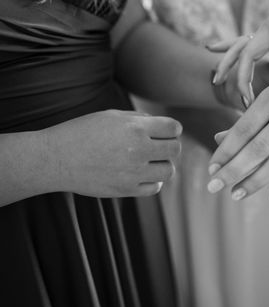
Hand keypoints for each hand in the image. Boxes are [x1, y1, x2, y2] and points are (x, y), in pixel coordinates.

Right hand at [45, 110, 181, 197]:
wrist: (56, 158)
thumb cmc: (82, 132)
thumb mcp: (111, 116)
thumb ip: (139, 119)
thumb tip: (161, 125)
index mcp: (135, 128)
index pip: (174, 128)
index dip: (172, 129)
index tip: (165, 131)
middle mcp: (138, 149)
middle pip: (175, 149)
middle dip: (170, 146)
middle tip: (159, 146)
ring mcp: (133, 171)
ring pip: (169, 170)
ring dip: (163, 165)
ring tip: (151, 161)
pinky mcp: (125, 189)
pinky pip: (155, 187)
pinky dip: (153, 181)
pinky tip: (142, 174)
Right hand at [208, 0, 268, 104]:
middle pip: (248, 55)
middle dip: (243, 79)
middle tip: (245, 101)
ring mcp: (264, 27)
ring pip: (239, 48)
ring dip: (226, 64)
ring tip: (215, 80)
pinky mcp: (264, 30)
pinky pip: (241, 39)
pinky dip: (227, 44)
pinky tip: (210, 48)